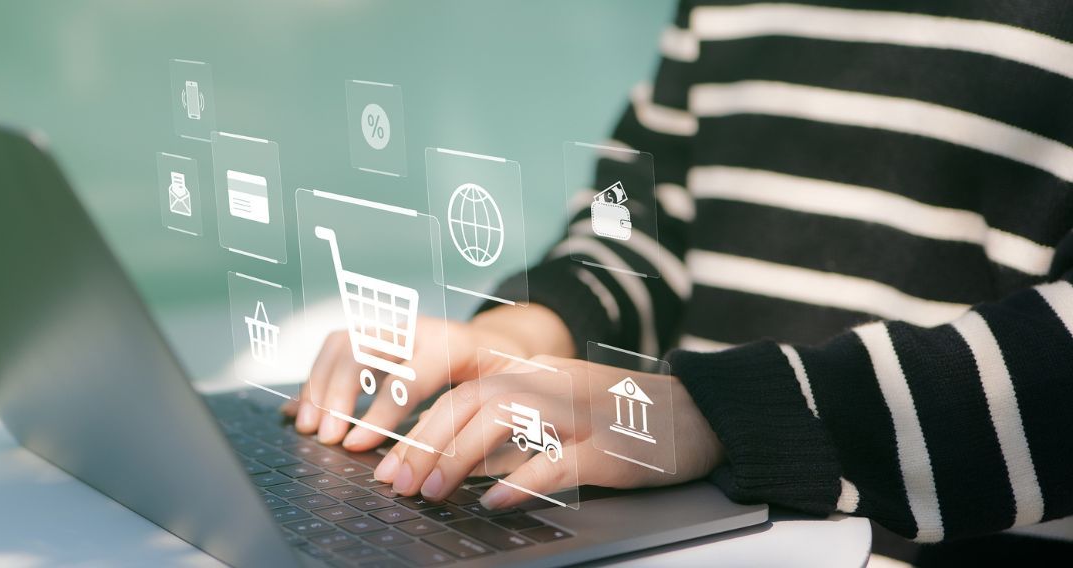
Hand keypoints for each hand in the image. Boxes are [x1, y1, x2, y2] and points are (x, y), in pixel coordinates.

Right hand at [283, 305, 573, 450]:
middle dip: (340, 395)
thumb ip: (477, 421)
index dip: (380, 412)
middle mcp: (416, 328)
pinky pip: (334, 347)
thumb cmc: (500, 376)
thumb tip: (448, 464)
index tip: (356, 446)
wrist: (496, 342)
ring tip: (310, 427)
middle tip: (328, 438)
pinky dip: (315, 378)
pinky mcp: (374, 335)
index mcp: (453, 344)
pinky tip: (304, 411)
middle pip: (364, 349)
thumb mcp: (504, 393)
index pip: (409, 375)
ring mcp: (391, 327)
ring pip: (343, 342)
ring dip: (319, 384)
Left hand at [372, 355, 724, 508]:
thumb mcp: (562, 417)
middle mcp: (555, 385)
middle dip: (427, 443)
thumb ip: (514, 438)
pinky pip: (559, 461)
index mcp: (539, 375)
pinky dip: (521, 481)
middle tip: (398, 485)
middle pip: (475, 401)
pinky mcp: (612, 446)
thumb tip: (458, 468)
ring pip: (507, 419)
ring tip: (432, 492)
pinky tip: (494, 501)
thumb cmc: (625, 420)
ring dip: (461, 456)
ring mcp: (584, 413)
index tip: (390, 464)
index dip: (421, 427)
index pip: (465, 391)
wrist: (700, 413)